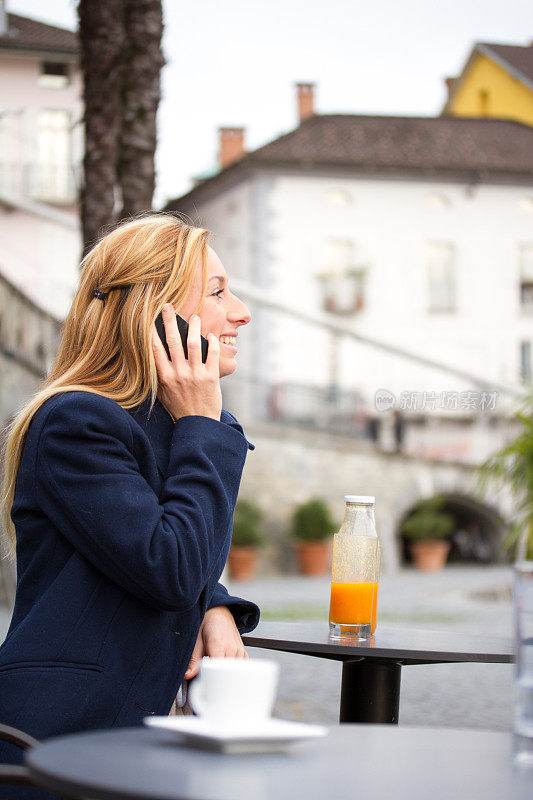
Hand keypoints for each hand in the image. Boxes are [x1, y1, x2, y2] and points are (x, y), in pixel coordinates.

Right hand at [152, 305, 221, 421]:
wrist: (198, 424)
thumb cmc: (179, 407)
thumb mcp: (162, 392)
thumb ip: (158, 374)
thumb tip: (153, 354)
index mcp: (164, 377)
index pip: (155, 348)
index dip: (151, 331)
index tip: (149, 317)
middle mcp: (179, 374)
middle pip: (173, 341)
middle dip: (170, 321)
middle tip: (168, 306)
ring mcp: (195, 375)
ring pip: (194, 343)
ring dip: (194, 327)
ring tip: (194, 317)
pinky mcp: (211, 377)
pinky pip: (212, 354)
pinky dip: (212, 342)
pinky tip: (210, 336)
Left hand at [184, 606, 248, 678]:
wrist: (219, 612)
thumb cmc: (207, 623)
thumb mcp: (196, 639)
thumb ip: (193, 659)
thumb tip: (188, 674)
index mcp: (218, 644)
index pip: (217, 670)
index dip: (210, 679)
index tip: (204, 683)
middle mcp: (231, 648)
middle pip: (226, 674)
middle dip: (217, 679)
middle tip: (207, 677)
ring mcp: (239, 651)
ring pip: (234, 673)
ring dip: (225, 675)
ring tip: (216, 669)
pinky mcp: (244, 653)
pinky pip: (240, 668)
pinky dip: (232, 671)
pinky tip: (225, 666)